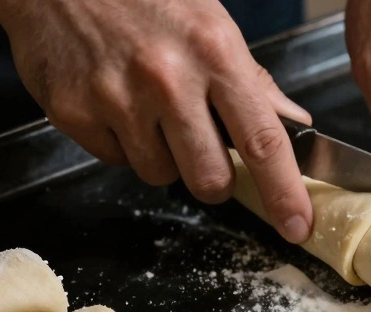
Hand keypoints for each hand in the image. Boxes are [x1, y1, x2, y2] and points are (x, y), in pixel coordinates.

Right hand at [0, 0, 314, 242]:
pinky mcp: (73, 111)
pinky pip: (115, 160)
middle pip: (210, 179)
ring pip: (160, 175)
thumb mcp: (212, 26)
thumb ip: (253, 83)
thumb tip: (294, 124)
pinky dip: (121, 143)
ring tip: (150, 109)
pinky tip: (117, 103)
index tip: (297, 225)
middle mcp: (168, 79)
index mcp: (215, 54)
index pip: (263, 141)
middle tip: (203, 146)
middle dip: (214, 178)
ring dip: (163, 157)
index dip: (284, 192)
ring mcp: (117, 97)